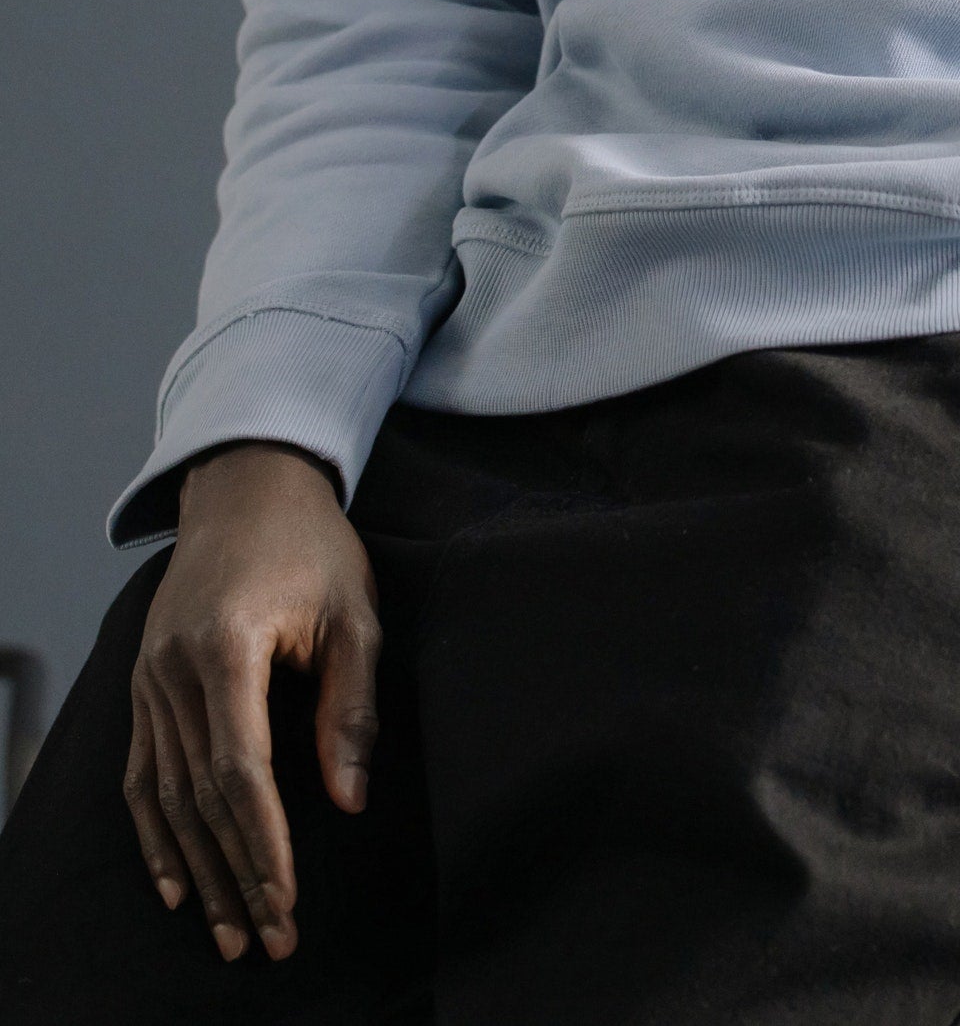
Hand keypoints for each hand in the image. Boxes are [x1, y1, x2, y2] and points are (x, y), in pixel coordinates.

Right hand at [124, 442, 378, 963]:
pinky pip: (141, 773)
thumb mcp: (353, 614)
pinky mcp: (143, 684)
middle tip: (268, 940)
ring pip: (165, 797)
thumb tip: (348, 801)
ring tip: (228, 934)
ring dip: (197, 871)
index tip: (287, 899)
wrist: (248, 484)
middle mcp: (173, 669)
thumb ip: (350, 708)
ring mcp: (149, 678)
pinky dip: (156, 834)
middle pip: (199, 798)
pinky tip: (175, 885)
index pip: (241, 771)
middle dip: (236, 875)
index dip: (264, 842)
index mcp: (226, 648)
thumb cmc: (313, 546)